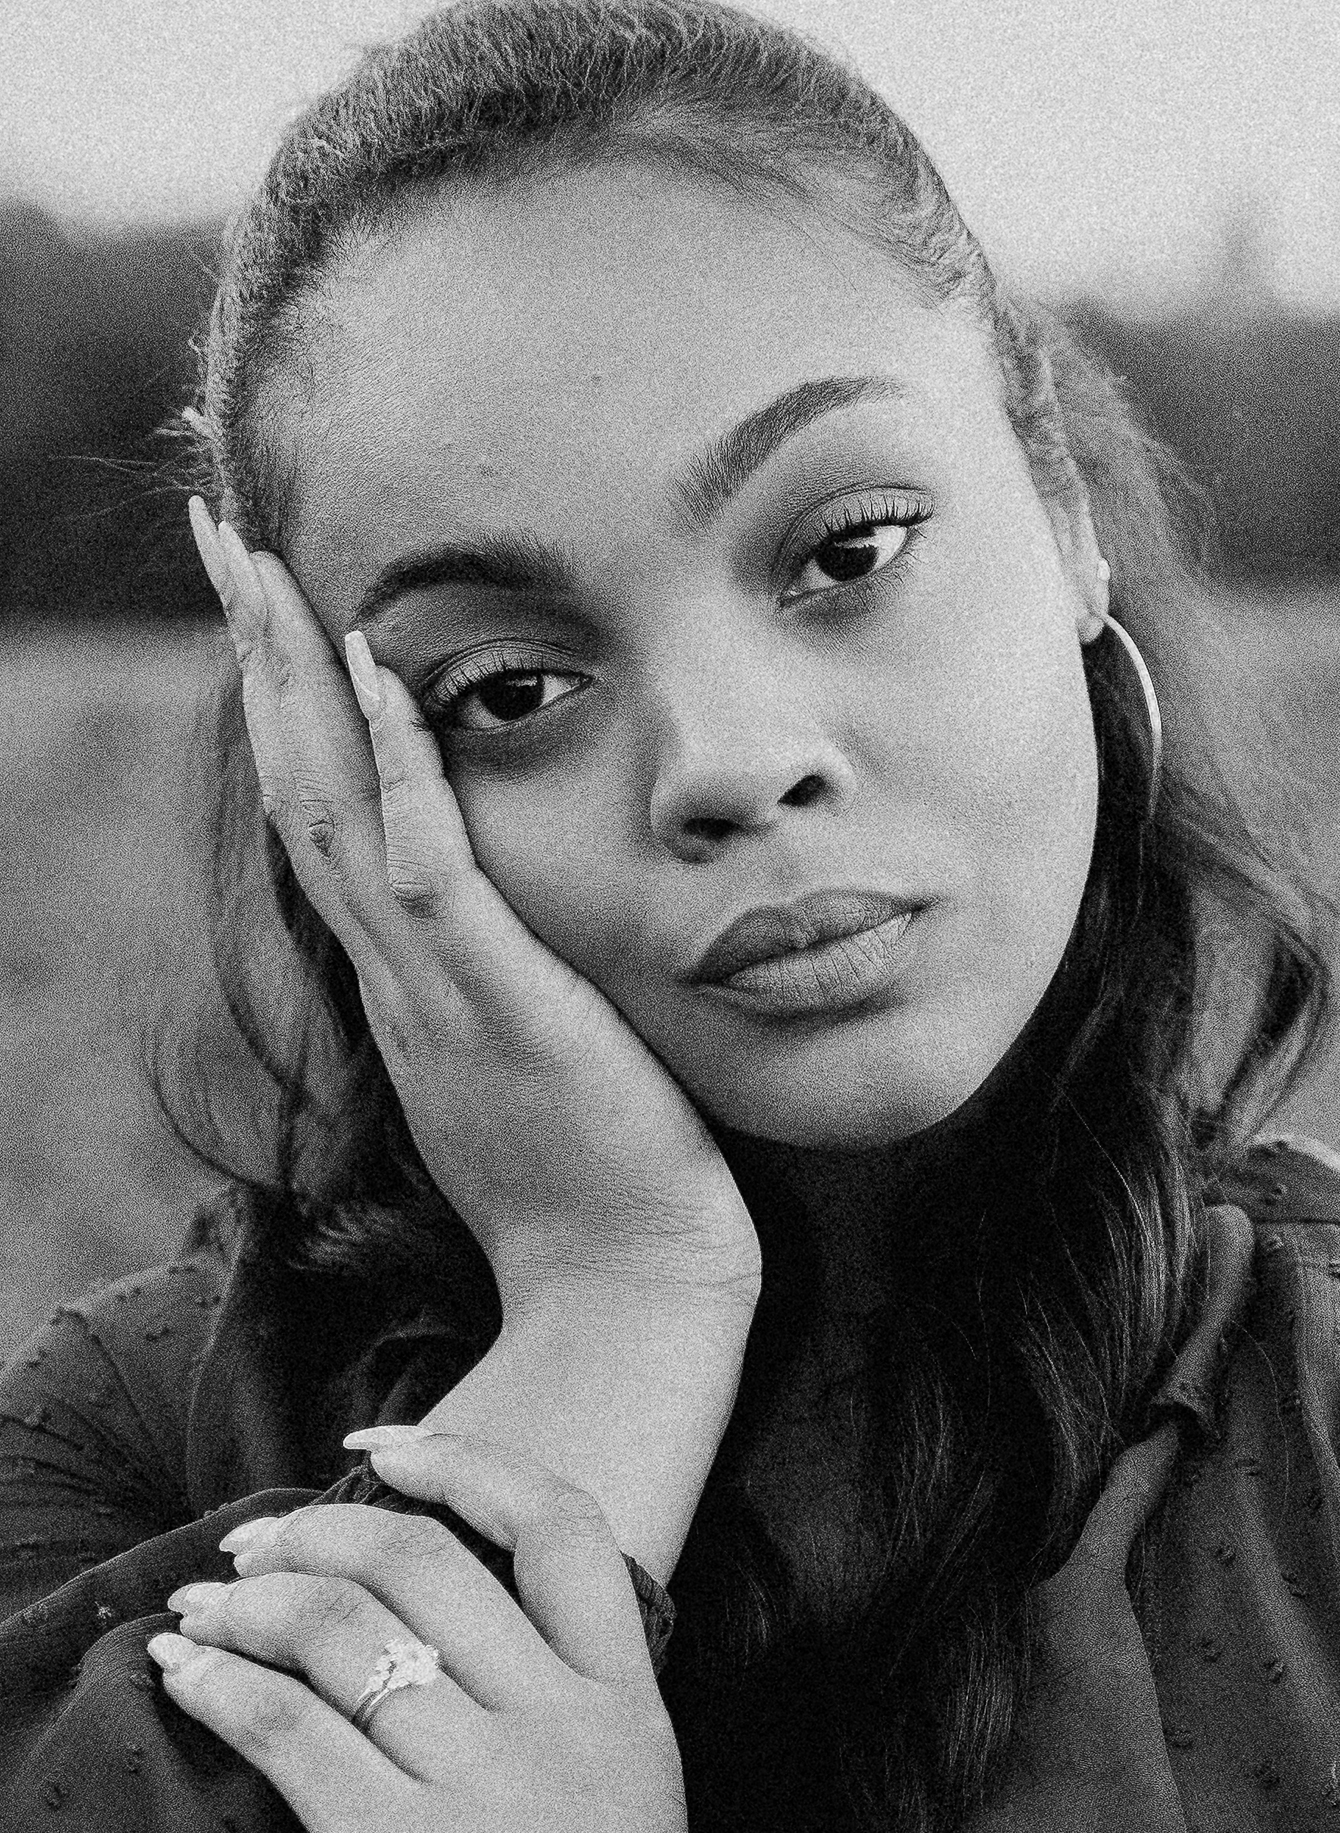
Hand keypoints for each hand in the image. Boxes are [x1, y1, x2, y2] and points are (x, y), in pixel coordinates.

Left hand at [148, 1426, 735, 1832]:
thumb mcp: (632, 1809)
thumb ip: (568, 1713)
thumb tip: (448, 1633)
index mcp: (632, 1705)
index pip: (562, 1524)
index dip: (465, 1460)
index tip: (380, 1446)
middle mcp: (566, 1726)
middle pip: (426, 1559)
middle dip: (318, 1531)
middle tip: (250, 1547)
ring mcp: (489, 1792)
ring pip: (342, 1633)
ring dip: (247, 1605)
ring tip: (199, 1614)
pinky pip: (290, 1732)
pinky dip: (220, 1686)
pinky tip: (183, 1677)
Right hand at [187, 501, 759, 1317]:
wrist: (627, 1296)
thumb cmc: (600, 1187)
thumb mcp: (532, 1063)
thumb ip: (499, 988)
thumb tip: (503, 937)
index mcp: (400, 983)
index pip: (323, 817)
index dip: (288, 706)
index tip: (268, 606)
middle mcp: (392, 976)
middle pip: (296, 788)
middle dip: (259, 655)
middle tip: (219, 536)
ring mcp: (432, 991)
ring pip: (330, 812)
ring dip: (293, 682)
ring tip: (257, 570)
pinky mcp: (496, 1008)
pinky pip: (429, 873)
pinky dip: (400, 770)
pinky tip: (385, 676)